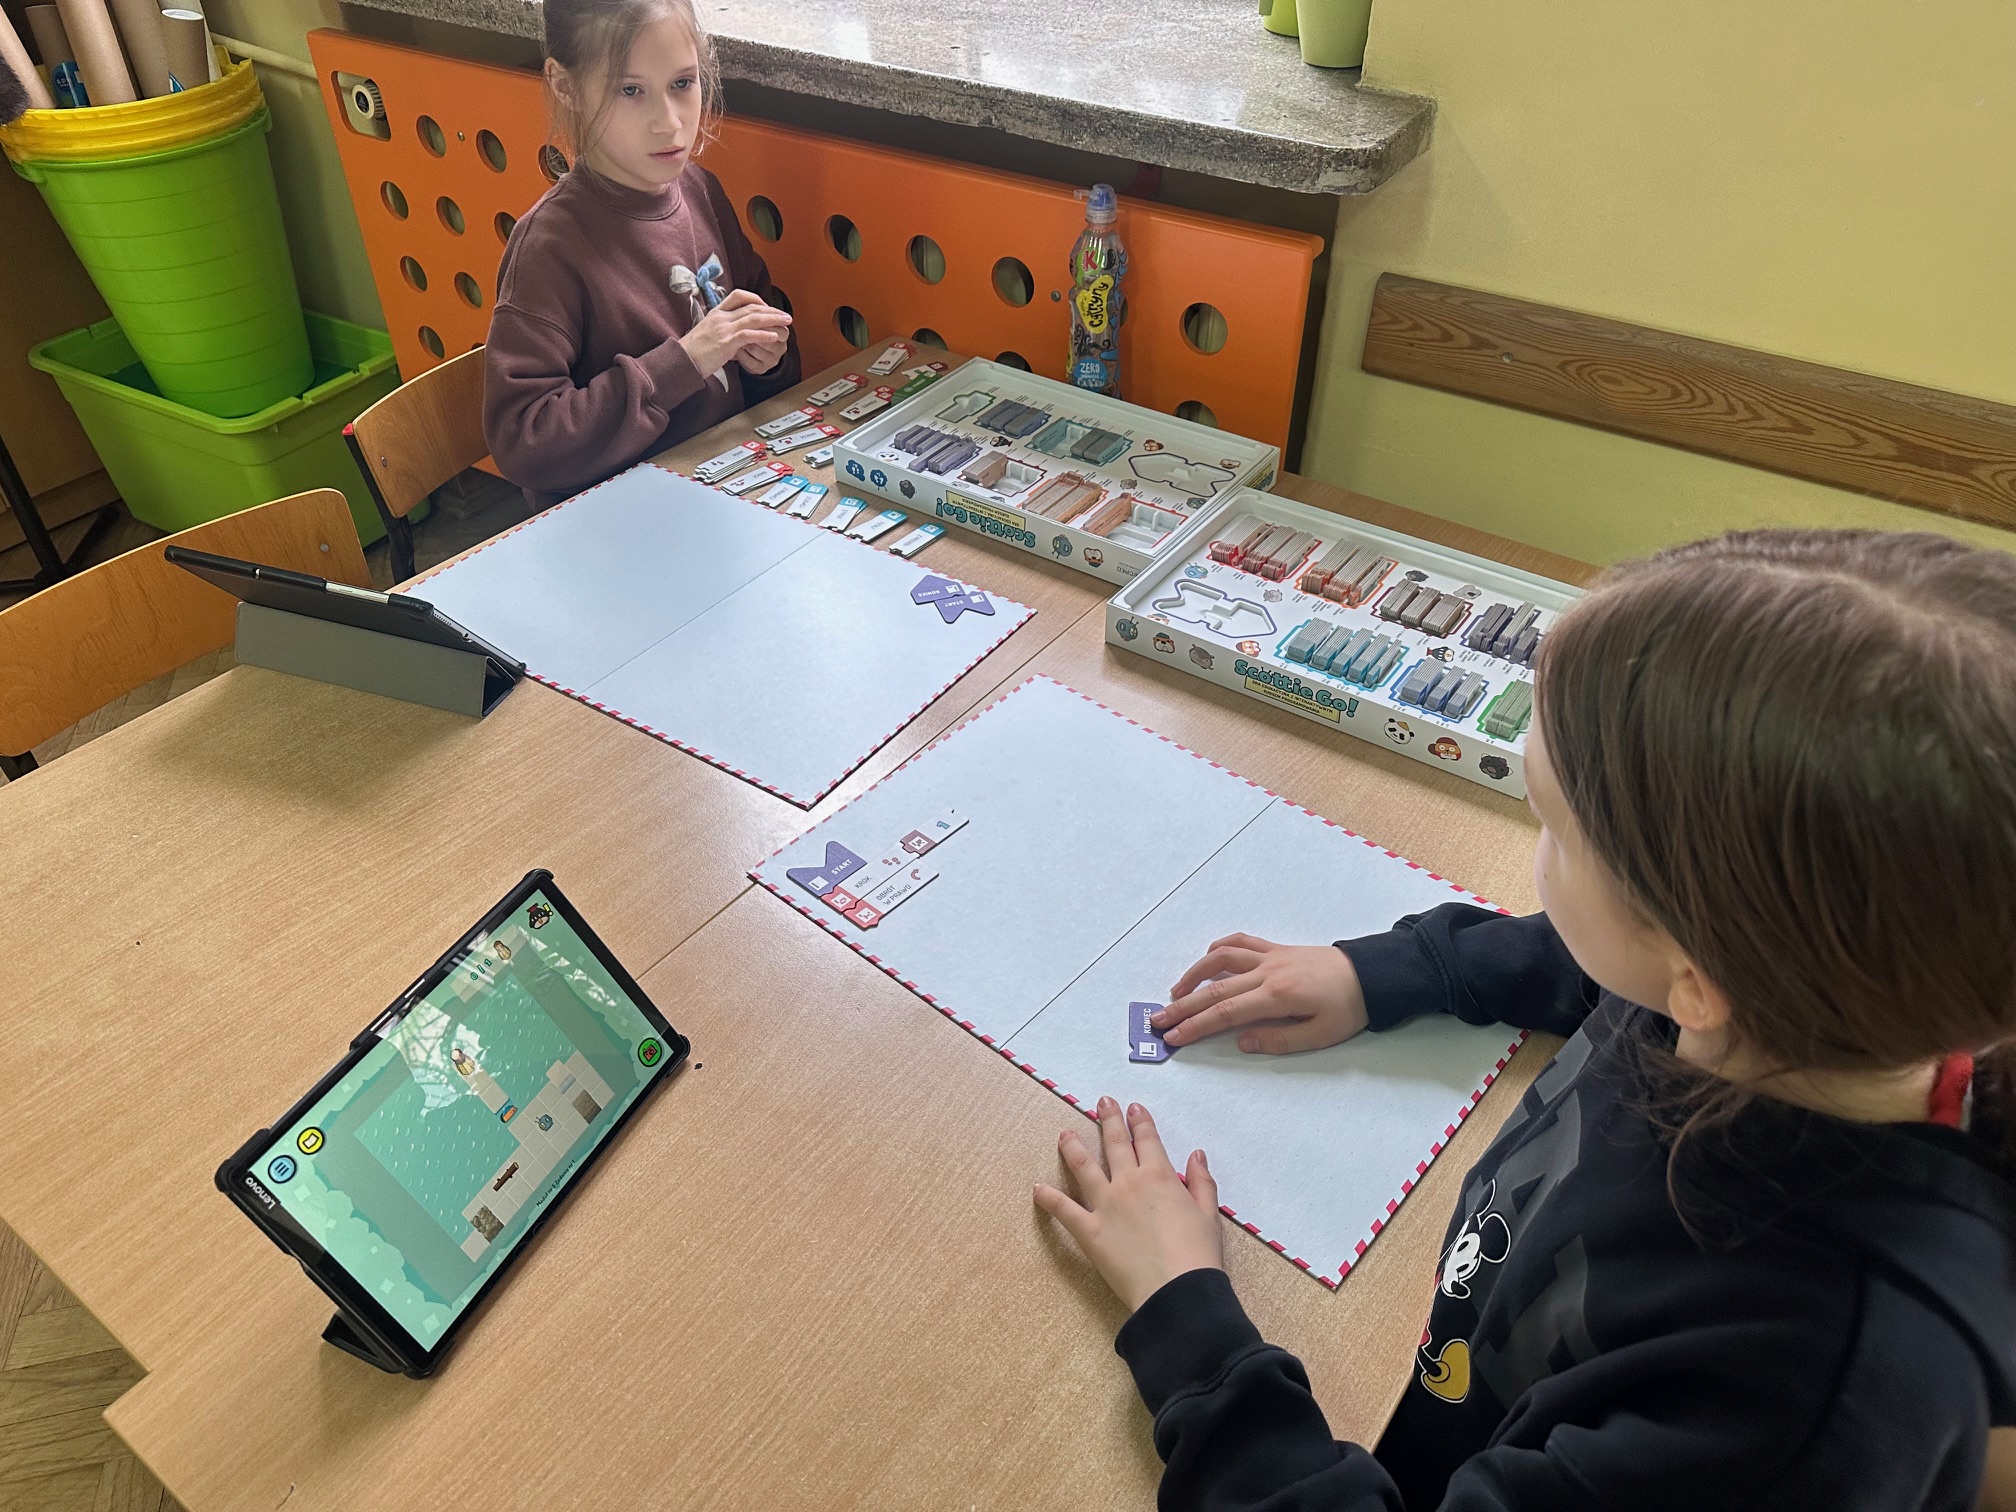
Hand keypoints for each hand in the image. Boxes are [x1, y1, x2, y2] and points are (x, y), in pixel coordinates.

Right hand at [680, 288, 790, 379]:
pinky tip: (774, 337)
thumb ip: (722, 330)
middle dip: (771, 310)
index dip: (756, 299)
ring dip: (773, 320)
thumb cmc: (693, 352)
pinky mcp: (725, 343)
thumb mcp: (708, 334)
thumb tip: (736, 334)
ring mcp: (723, 329)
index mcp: (716, 313)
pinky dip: (763, 335)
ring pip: (752, 318)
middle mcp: (721, 317)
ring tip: (786, 324)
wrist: (681, 361)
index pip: (738, 295)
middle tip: (786, 316)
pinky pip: (748, 335)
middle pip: (751, 307)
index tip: (767, 307)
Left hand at [1033, 1097, 1223, 1310]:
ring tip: (1065, 1133)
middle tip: (1102, 1103)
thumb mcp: (1209, 1214)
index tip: (1133, 1108)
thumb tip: (1196, 1153)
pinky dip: (1048, 1198)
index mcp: (1161, 1176)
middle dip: (1108, 1119)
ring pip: (1083, 1167)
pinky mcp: (1089, 1231)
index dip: (1140, 1122)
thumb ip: (1201, 1181)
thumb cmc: (1197, 1255)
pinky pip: (1064, 1210)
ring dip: (1073, 1147)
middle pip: (1114, 1143)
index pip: (1147, 1140)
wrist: (1177, 1289)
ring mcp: (1106, 1205)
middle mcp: (1129, 1183)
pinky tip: (1037, 1189)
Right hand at [1156, 934, 1367, 1053]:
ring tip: (1175, 993)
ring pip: (1221, 959)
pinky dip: (1218, 950)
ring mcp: (1270, 956)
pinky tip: (1206, 961)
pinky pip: (1240, 942)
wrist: (1372, 974)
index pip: (1225, 1012)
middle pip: (1214, 987)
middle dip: (1182, 1006)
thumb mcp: (1320, 1035)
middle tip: (1157, 1020)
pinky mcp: (1276, 949)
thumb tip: (1242, 1041)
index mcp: (1277, 996)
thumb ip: (1279, 1040)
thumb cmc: (1349, 1008)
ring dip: (1193, 975)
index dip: (1195, 1026)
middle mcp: (1267, 972)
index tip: (1174, 1037)